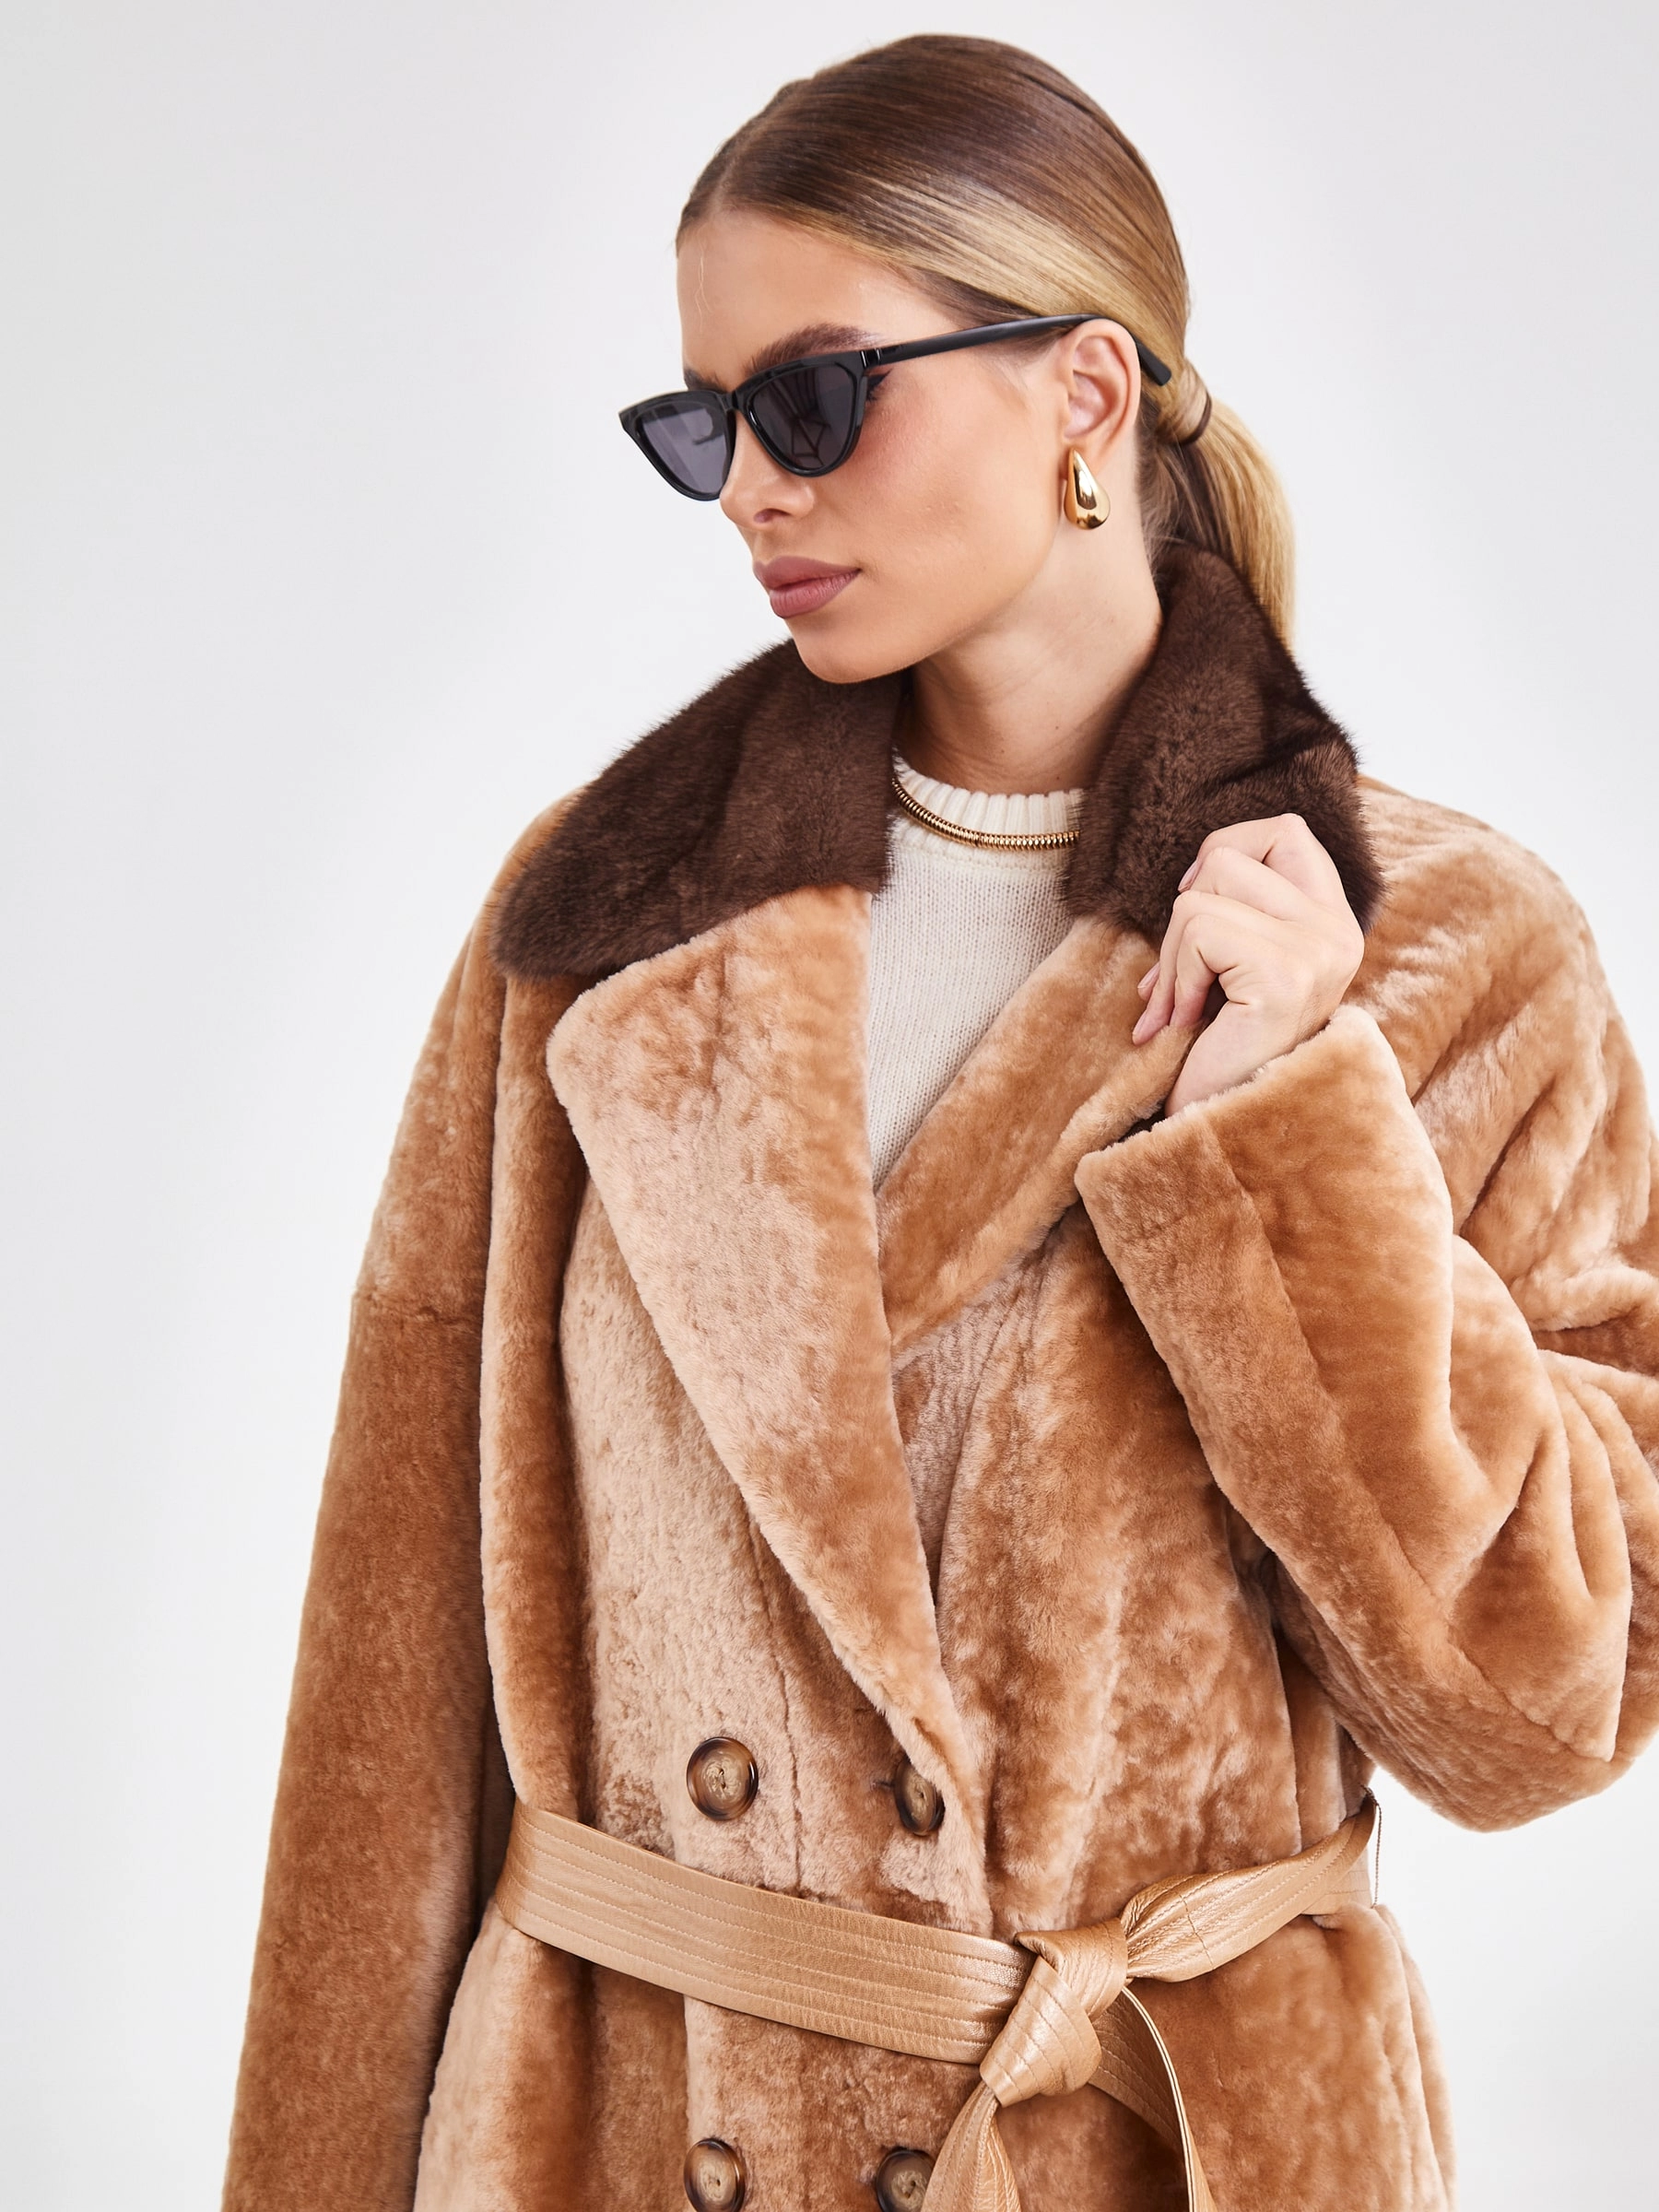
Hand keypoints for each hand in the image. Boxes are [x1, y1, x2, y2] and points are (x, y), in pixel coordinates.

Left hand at [1131, 815, 1364, 1115]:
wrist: (1227, 1132)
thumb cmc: (1221, 1054)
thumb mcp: (1236, 968)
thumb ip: (1238, 914)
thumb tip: (1193, 872)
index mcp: (1336, 925)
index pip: (1286, 832)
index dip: (1226, 850)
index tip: (1194, 902)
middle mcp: (1340, 933)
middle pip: (1233, 854)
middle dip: (1184, 911)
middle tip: (1178, 979)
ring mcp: (1319, 953)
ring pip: (1205, 892)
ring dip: (1173, 955)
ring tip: (1182, 1009)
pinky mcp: (1286, 976)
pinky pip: (1198, 930)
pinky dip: (1175, 978)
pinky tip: (1185, 1025)